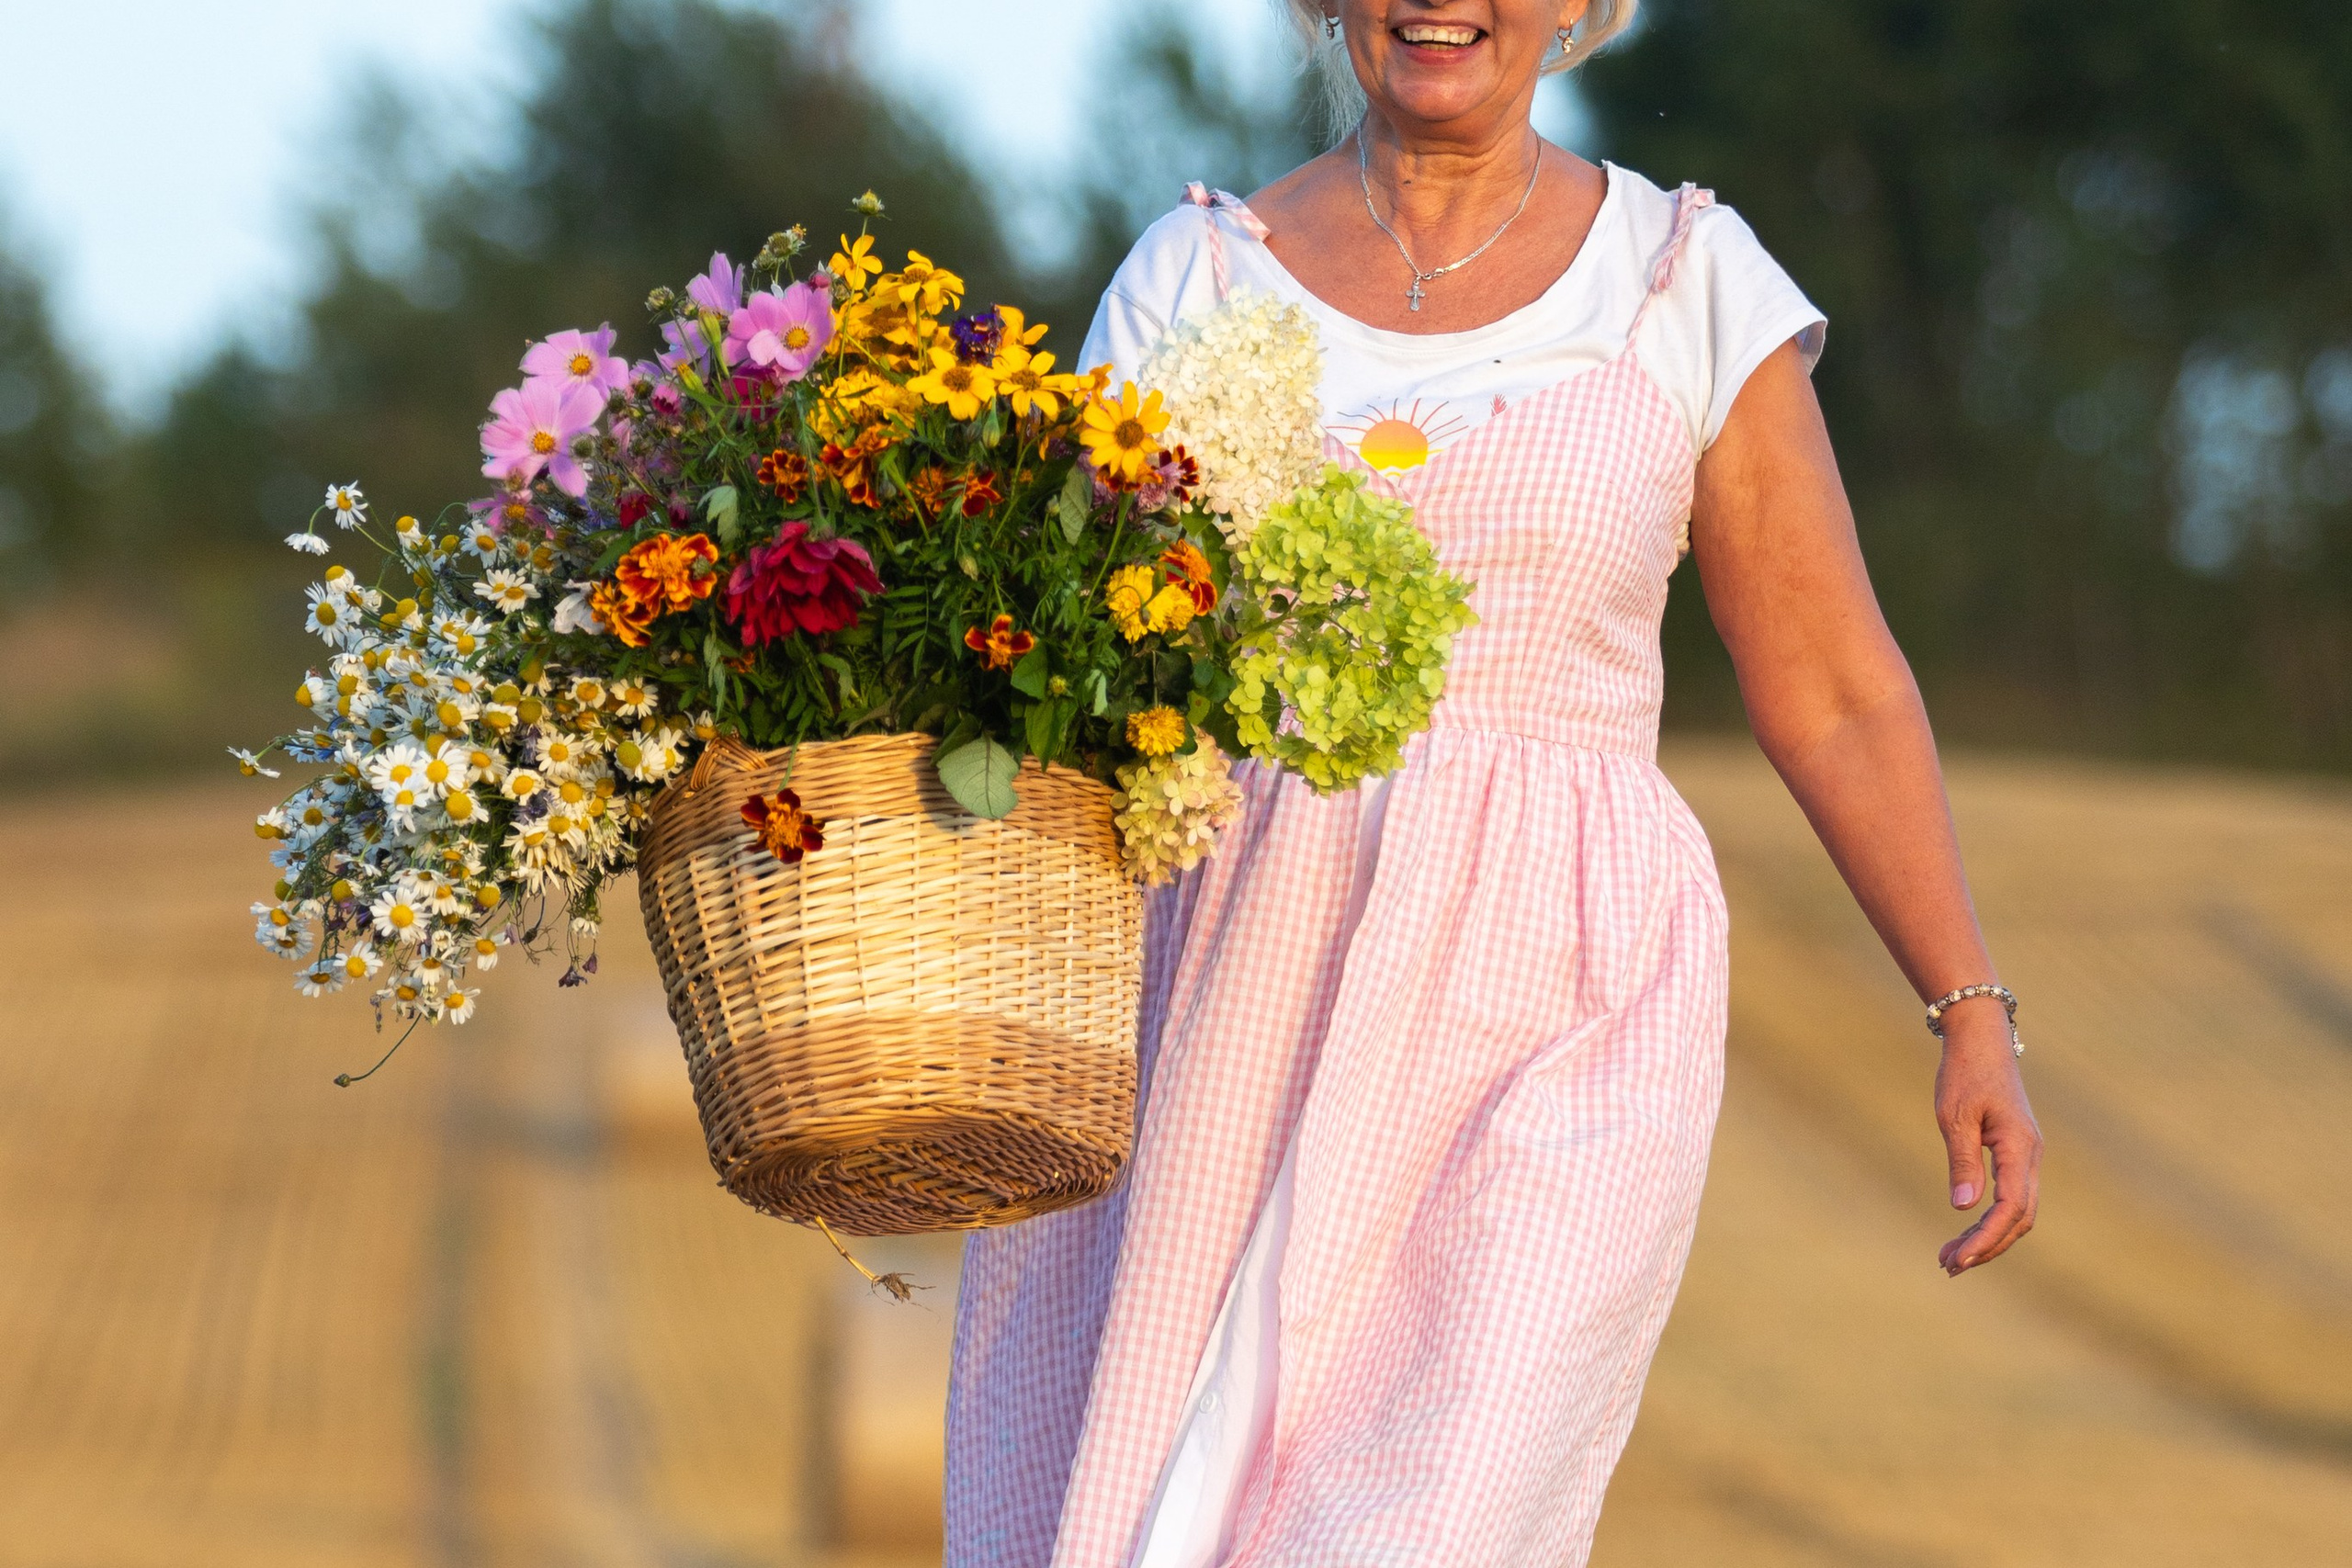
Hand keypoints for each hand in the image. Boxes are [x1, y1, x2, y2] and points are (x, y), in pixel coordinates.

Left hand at [1932, 998, 2041, 1275]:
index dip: (1987, 1238)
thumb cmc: (1964, 1073)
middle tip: (1948, 1265)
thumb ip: (1962, 1161)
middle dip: (1987, 1246)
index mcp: (2019, 1148)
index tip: (1958, 1258)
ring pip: (2019, 1212)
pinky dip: (1992, 1220)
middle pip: (2019, 1218)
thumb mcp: (1954, 1116)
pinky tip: (1968, 1232)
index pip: (2011, 1208)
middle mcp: (2031, 1157)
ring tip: (1951, 1258)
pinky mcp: (2018, 1154)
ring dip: (1989, 1238)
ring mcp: (2028, 1156)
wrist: (1981, 1040)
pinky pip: (2013, 1198)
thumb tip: (1964, 1208)